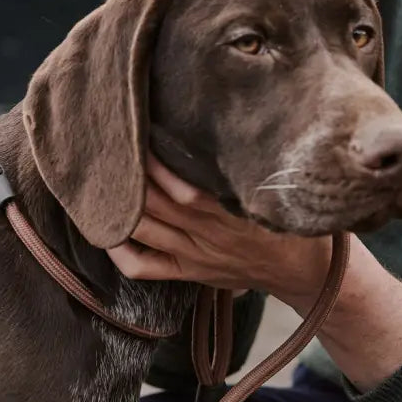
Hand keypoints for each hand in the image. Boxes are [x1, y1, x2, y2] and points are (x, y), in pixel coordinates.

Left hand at [107, 155, 332, 303]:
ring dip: (117, 206)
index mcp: (231, 213)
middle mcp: (208, 234)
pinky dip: (119, 251)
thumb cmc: (288, 220)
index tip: (140, 134)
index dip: (157, 164)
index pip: (185, 189)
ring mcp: (194, 255)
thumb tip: (212, 130)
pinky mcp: (187, 272)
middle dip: (127, 177)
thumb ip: (243, 168)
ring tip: (98, 179)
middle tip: (106, 147)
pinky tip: (105, 231)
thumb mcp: (274, 190)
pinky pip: (144, 267)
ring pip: (143, 229)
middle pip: (154, 204)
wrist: (303, 271)